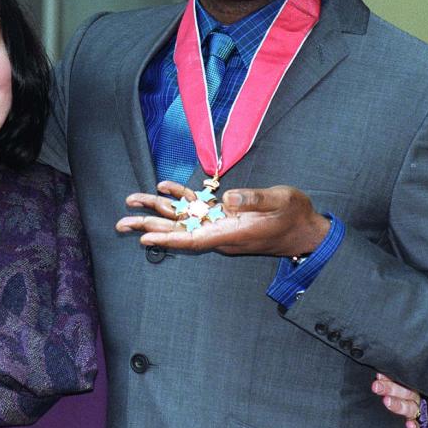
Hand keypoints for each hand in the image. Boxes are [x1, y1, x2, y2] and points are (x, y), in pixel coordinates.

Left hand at [116, 181, 329, 256]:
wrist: (306, 229)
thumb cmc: (295, 215)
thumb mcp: (280, 202)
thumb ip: (254, 200)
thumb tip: (227, 199)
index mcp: (230, 233)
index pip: (192, 239)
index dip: (167, 239)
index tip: (144, 239)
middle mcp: (219, 232)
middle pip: (178, 231)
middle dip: (149, 226)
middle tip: (121, 222)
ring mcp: (220, 224)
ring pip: (182, 219)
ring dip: (157, 210)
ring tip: (131, 202)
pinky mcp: (224, 216)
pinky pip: (196, 208)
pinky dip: (180, 198)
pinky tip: (164, 188)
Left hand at [372, 373, 426, 427]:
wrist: (407, 408)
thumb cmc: (392, 393)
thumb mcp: (390, 384)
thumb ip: (383, 379)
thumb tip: (374, 374)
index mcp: (407, 385)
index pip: (401, 379)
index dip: (389, 378)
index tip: (378, 375)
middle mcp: (413, 397)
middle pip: (406, 392)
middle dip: (390, 388)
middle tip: (376, 387)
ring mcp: (415, 411)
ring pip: (410, 408)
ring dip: (398, 405)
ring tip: (386, 401)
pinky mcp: (415, 424)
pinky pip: (417, 426)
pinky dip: (414, 426)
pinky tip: (409, 425)